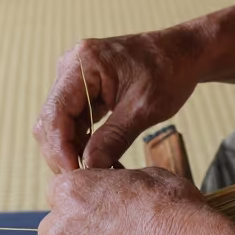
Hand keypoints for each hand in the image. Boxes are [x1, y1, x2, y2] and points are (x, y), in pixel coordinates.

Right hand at [34, 26, 207, 172]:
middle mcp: (71, 66)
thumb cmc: (169, 71)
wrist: (183, 53)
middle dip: (63, 153)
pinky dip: (81, 142)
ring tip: (94, 173)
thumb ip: (114, 138)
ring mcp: (74, 76)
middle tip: (85, 182)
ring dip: (71, 150)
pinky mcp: (82, 87)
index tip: (75, 176)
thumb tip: (90, 168)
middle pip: (50, 120)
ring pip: (58, 124)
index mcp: (83, 63)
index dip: (59, 149)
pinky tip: (96, 159)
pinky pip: (72, 120)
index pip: (55, 113)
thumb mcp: (144, 108)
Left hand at [37, 166, 205, 234]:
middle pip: (58, 225)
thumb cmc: (173, 214)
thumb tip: (115, 188)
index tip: (104, 203)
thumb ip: (115, 182)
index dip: (85, 195)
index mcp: (70, 192)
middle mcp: (58, 230)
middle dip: (80, 227)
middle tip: (114, 231)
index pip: (61, 190)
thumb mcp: (147, 175)